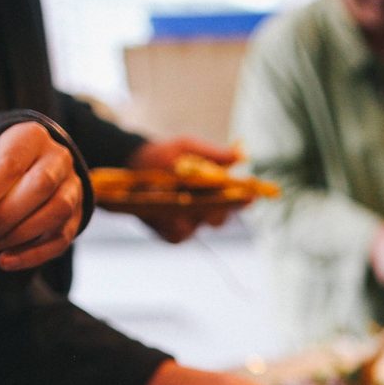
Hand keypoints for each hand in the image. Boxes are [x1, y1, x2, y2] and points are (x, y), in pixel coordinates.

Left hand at [0, 121, 85, 270]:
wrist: (34, 169)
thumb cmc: (4, 169)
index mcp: (31, 138)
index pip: (10, 165)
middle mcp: (59, 159)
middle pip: (40, 187)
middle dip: (5, 216)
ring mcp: (73, 188)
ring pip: (55, 213)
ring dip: (19, 235)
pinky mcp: (77, 216)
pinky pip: (61, 239)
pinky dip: (32, 255)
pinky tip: (6, 261)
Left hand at [126, 137, 243, 241]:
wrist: (135, 165)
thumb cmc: (168, 155)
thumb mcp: (189, 148)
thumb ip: (213, 154)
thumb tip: (240, 156)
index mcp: (218, 191)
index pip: (238, 200)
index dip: (245, 201)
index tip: (249, 196)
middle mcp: (207, 211)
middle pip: (219, 219)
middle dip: (215, 212)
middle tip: (209, 202)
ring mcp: (190, 225)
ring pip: (197, 228)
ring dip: (188, 218)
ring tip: (178, 206)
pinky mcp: (172, 233)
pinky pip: (177, 236)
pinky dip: (171, 226)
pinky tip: (162, 214)